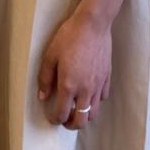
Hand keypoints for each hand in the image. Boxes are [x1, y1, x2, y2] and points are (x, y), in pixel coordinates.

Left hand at [37, 8, 111, 128]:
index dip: (55, 119)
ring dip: (84, 116)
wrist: (93, 24)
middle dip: (71, 124)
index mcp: (68, 85)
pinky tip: (88, 93)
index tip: (51, 117)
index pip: (62, 113)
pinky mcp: (107, 78)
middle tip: (64, 119)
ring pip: (94, 112)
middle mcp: (85, 90)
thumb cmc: (69, 37)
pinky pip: (102, 97)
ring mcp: (98, 85)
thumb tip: (42, 96)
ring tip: (76, 110)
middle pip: (81, 120)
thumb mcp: (50, 55)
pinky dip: (95, 101)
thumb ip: (45, 78)